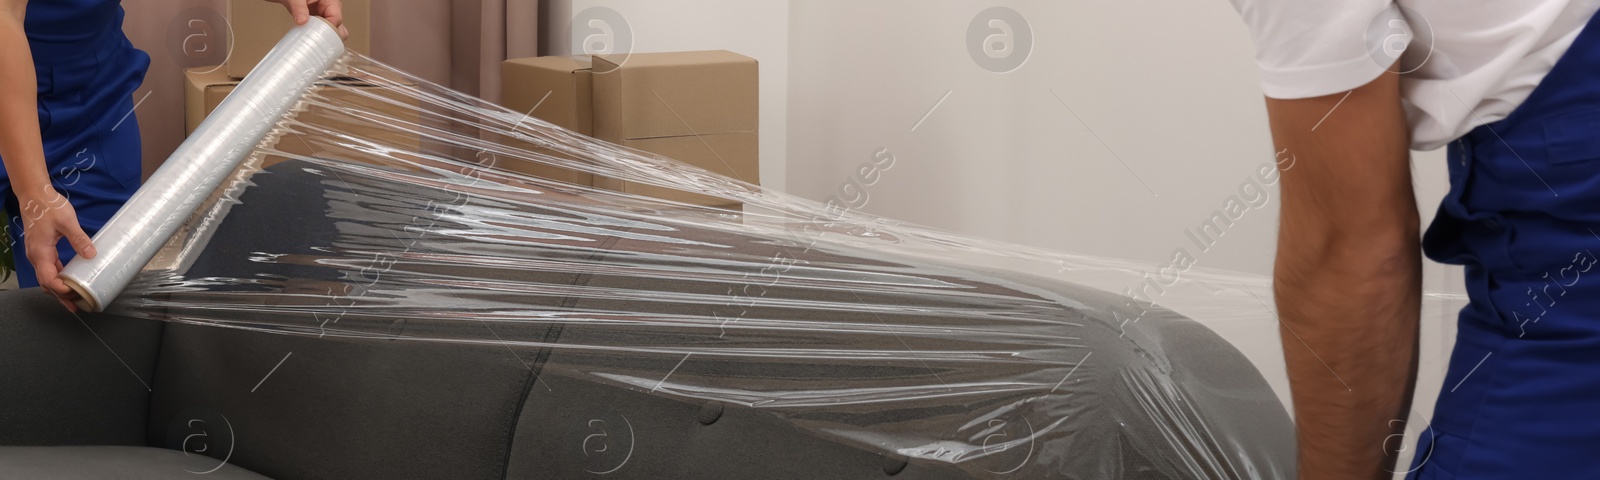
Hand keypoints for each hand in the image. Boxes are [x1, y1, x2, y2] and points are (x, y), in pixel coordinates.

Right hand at [17, 186, 92, 311]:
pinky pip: (48, 269)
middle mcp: (35, 256)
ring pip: (46, 277)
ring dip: (58, 289)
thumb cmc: (49, 206)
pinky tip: (69, 281)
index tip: (77, 294)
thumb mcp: (67, 221)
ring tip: (74, 298)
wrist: (34, 195)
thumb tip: (91, 254)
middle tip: (77, 306)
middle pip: (45, 283)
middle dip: (60, 296)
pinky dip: (57, 278)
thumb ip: (79, 239)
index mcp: (40, 252)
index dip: (61, 290)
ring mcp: (37, 254)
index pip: (48, 279)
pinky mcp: (41, 250)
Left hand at [268, 0, 348, 38]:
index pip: (336, 17)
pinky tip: (311, 41)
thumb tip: (302, 21)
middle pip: (339, 27)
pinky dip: (319, 39)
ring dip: (325, 38)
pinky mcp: (318, 23)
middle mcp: (329, 9)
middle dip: (332, 36)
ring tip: (314, 40)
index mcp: (329, 1)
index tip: (318, 34)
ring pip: (333, 32)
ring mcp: (324, 17)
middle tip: (318, 39)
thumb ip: (298, 8)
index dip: (329, 28)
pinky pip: (323, 33)